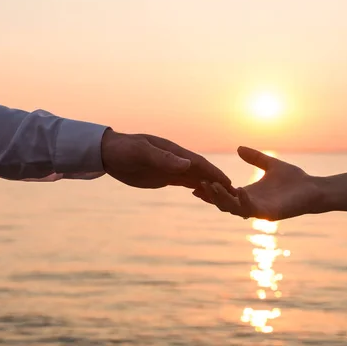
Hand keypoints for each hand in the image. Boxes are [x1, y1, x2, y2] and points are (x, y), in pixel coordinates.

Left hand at [101, 129, 233, 191]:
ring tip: (226, 197)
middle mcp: (176, 159)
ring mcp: (171, 168)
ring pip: (195, 177)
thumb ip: (163, 158)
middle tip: (236, 194)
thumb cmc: (124, 150)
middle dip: (218, 181)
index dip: (215, 173)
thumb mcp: (141, 153)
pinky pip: (185, 182)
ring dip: (211, 185)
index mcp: (174, 152)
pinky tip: (206, 194)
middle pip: (202, 171)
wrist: (109, 153)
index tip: (230, 183)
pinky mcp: (164, 176)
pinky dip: (198, 187)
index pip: (199, 163)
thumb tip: (187, 164)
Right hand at [194, 146, 324, 220]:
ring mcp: (259, 211)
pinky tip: (237, 190)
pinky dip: (242, 201)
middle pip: (223, 203)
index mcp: (248, 194)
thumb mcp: (270, 164)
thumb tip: (238, 148)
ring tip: (213, 186)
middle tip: (199, 184)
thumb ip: (255, 158)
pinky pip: (251, 209)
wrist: (315, 189)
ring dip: (222, 198)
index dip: (211, 189)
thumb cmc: (295, 179)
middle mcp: (251, 204)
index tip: (198, 179)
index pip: (224, 194)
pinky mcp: (270, 214)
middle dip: (211, 195)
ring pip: (233, 208)